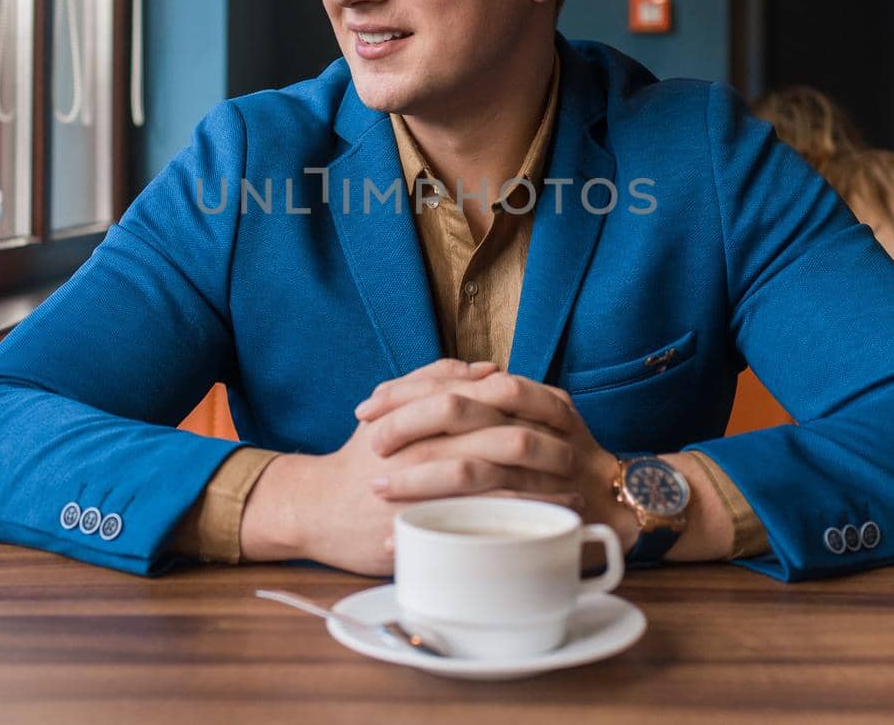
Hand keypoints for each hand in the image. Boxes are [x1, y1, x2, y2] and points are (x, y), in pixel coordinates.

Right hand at [240, 359, 586, 576]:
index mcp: (423, 412)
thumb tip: (488, 368)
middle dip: (548, 447)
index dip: (533, 407)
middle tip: (578, 457)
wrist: (315, 506)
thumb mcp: (392, 406)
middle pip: (503, 435)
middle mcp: (426, 444)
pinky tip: (545, 523)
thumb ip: (434, 379)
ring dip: (543, 485)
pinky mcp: (422, 524)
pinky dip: (520, 518)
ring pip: (499, 477)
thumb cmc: (360, 457)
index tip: (565, 419)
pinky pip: (483, 520)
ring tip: (574, 491)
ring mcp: (425, 485)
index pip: (491, 400)